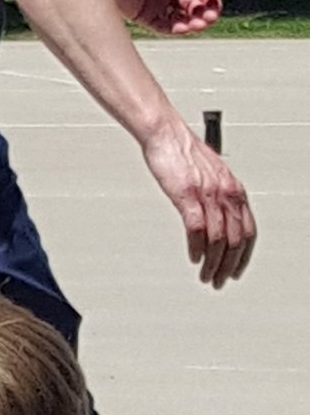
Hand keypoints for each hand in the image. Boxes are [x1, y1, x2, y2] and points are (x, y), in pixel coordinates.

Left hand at [111, 0, 222, 36]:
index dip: (208, 1)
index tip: (215, 6)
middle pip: (190, 9)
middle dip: (202, 14)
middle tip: (209, 17)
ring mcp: (155, 5)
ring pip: (179, 20)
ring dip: (191, 23)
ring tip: (198, 23)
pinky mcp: (143, 16)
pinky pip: (163, 26)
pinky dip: (175, 28)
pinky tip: (183, 27)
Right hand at [141, 114, 255, 285]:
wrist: (166, 133)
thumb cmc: (183, 151)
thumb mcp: (212, 174)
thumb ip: (219, 196)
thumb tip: (220, 216)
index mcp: (234, 190)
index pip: (248, 231)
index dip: (244, 255)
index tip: (236, 270)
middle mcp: (226, 193)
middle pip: (236, 240)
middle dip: (229, 266)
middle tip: (220, 281)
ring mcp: (207, 195)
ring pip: (218, 239)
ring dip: (213, 263)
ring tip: (206, 275)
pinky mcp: (187, 196)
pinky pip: (197, 229)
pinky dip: (197, 248)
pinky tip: (194, 257)